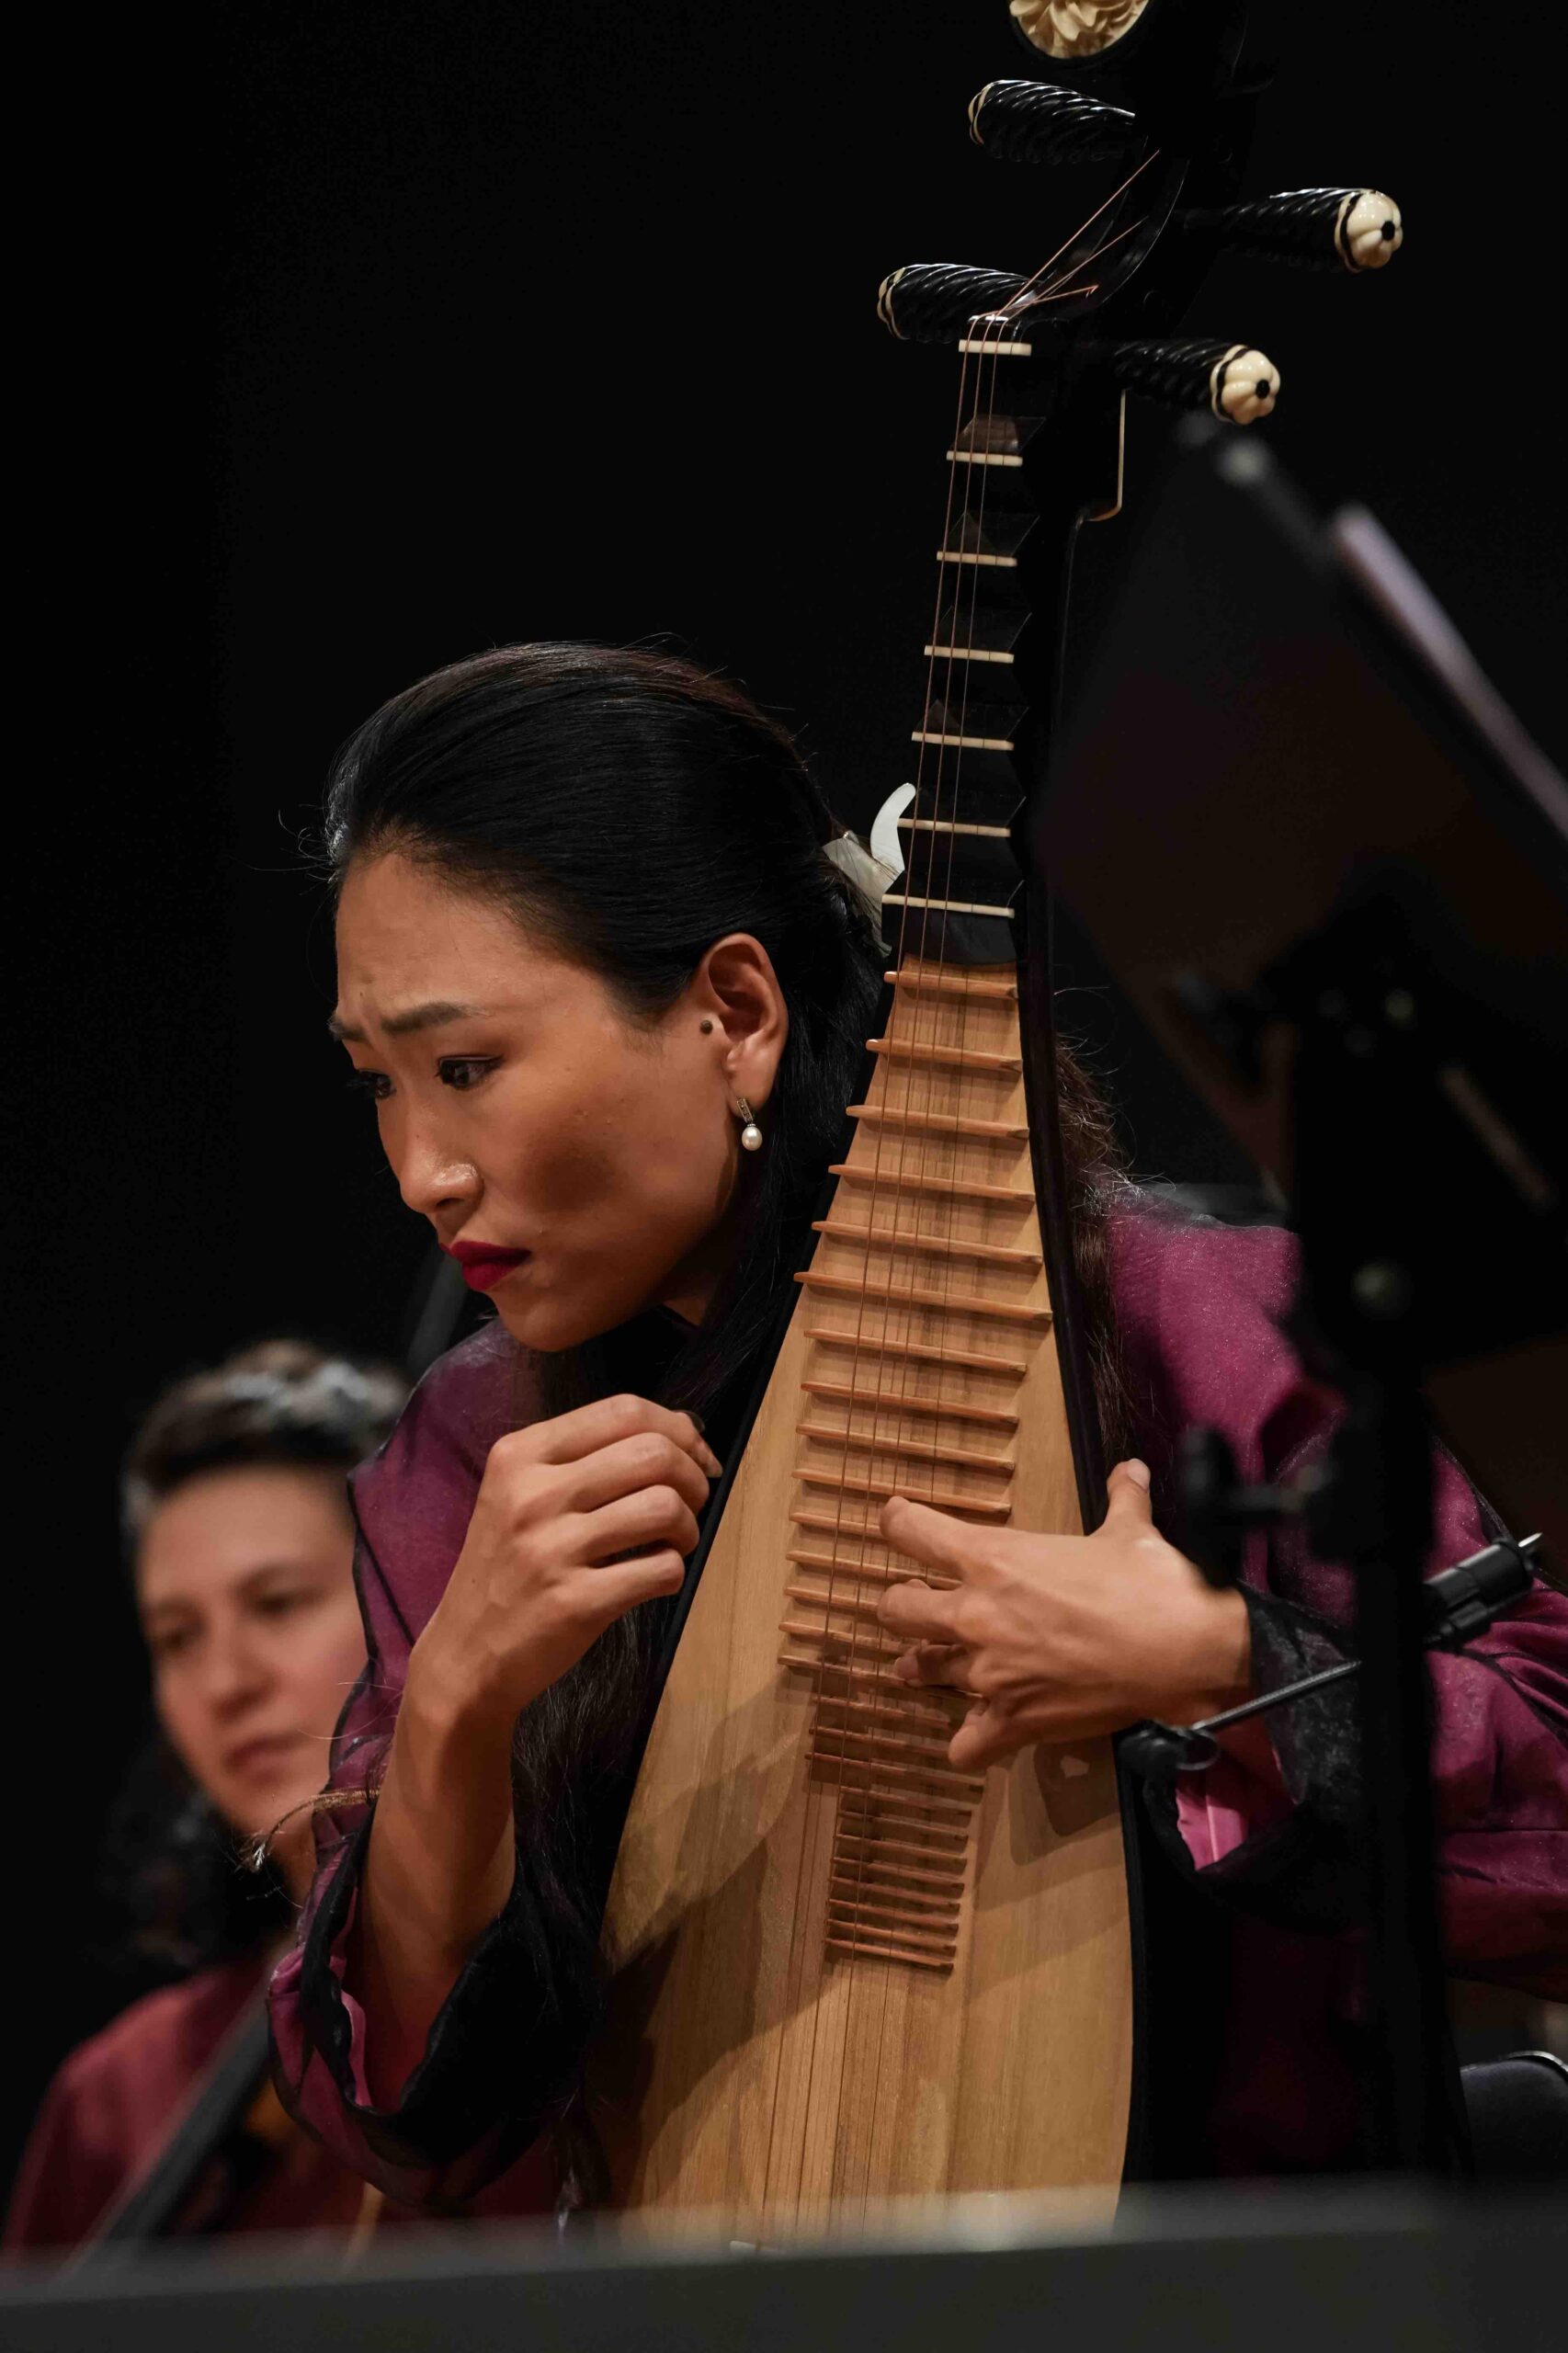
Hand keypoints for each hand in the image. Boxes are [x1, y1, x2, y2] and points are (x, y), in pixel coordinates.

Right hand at [409, 1393, 720, 1738]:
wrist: (464, 1656)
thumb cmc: (505, 1570)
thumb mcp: (518, 1495)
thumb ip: (585, 1458)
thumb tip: (679, 1431)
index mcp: (520, 1456)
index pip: (624, 1411)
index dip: (679, 1429)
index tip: (698, 1455)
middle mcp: (533, 1495)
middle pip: (653, 1453)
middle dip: (693, 1477)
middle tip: (691, 1503)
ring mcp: (552, 1550)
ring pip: (664, 1507)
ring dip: (687, 1528)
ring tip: (673, 1543)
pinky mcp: (575, 1602)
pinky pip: (661, 1569)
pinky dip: (674, 1572)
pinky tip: (653, 1578)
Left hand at [875, 1459, 1250, 1771]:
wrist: (1181, 1650)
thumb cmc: (1149, 1582)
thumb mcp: (1130, 1530)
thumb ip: (1120, 1499)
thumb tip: (1130, 1469)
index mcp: (992, 1558)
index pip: (911, 1531)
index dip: (897, 1522)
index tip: (897, 1521)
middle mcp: (975, 1614)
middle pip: (895, 1608)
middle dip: (900, 1604)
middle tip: (917, 1604)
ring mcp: (988, 1672)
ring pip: (920, 1670)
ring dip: (923, 1665)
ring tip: (925, 1665)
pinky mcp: (1012, 1721)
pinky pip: (964, 1745)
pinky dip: (968, 1743)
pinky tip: (977, 1735)